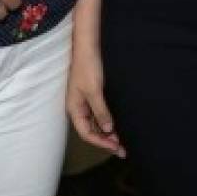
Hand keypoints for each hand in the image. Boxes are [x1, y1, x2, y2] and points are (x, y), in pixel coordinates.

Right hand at [66, 41, 124, 156]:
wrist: (87, 46)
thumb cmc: (88, 67)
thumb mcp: (94, 90)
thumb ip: (101, 111)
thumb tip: (108, 129)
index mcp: (74, 109)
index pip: (86, 133)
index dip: (100, 142)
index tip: (115, 147)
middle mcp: (78, 108)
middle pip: (91, 130)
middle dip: (105, 140)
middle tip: (122, 149)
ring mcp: (84, 102)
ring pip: (95, 123)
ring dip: (107, 132)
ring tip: (121, 140)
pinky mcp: (91, 95)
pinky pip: (98, 114)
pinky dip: (107, 121)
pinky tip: (116, 125)